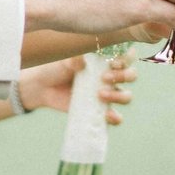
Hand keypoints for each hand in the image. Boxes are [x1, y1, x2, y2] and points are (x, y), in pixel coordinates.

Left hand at [19, 52, 135, 123]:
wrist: (43, 87)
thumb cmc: (56, 68)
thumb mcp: (64, 61)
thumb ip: (74, 60)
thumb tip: (81, 63)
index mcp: (106, 60)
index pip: (127, 58)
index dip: (127, 60)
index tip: (114, 62)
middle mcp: (110, 77)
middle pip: (131, 76)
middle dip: (124, 76)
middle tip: (104, 78)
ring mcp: (107, 94)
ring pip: (126, 96)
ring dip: (119, 96)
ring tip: (100, 94)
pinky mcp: (100, 110)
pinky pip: (116, 116)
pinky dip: (115, 117)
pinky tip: (107, 115)